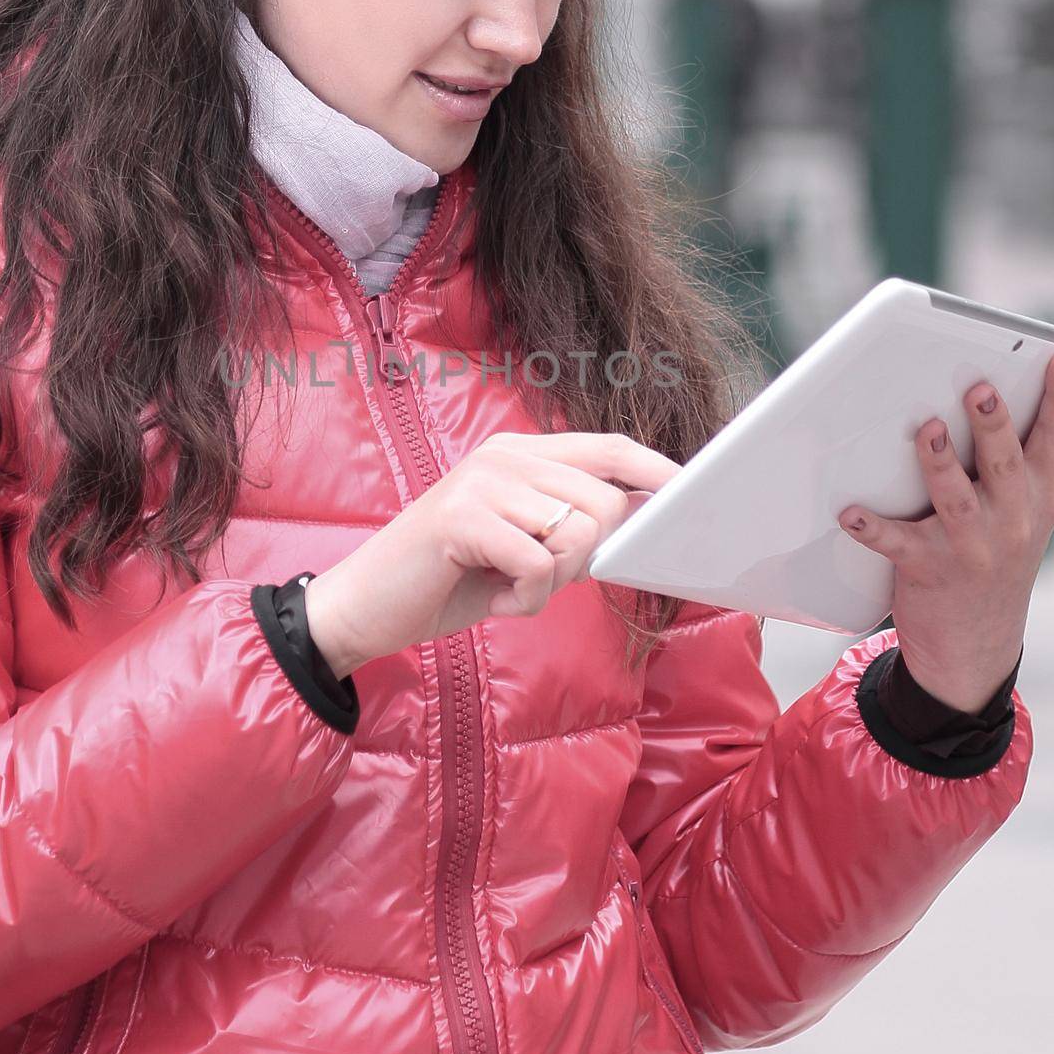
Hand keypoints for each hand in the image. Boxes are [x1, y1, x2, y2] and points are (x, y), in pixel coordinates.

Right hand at [302, 431, 680, 678]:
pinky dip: (525, 600)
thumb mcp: (519, 544)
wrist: (366, 605)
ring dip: (553, 583)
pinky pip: (539, 566)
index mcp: (518, 453)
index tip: (688, 491)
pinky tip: (493, 598)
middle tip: (542, 578)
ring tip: (510, 585)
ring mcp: (481, 481)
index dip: (655, 469)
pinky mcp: (462, 517)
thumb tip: (642, 517)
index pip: (608, 447)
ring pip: (576, 534)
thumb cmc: (448, 577)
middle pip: (604, 500)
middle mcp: (503, 456)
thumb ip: (569, 522)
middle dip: (588, 558)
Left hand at [837, 347, 1053, 713]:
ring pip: (955, 498)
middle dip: (994, 424)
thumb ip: (1013, 463)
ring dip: (940, 463)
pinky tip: (851, 512)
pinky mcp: (928, 570)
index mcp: (1039, 498)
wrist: (976, 644)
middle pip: (1003, 462)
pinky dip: (873, 526)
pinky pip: (897, 543)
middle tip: (981, 387)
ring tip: (929, 429)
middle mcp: (1013, 521)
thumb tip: (989, 393)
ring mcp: (972, 548)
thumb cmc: (993, 555)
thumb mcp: (1022, 514)